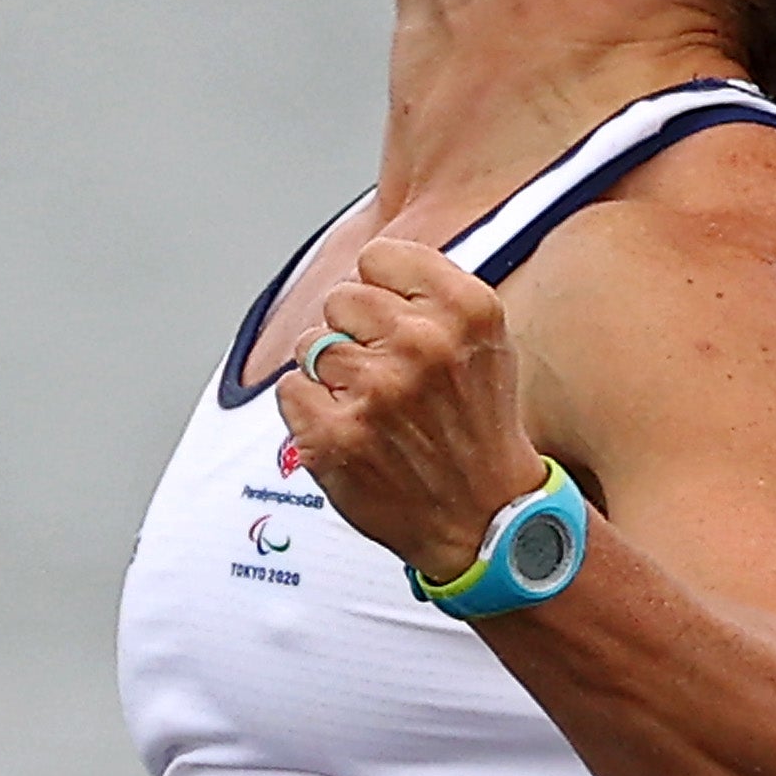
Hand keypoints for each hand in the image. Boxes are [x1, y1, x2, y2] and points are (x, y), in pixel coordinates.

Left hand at [271, 238, 538, 587]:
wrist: (483, 517)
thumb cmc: (475, 426)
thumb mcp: (485, 342)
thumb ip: (432, 292)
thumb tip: (365, 264)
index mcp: (466, 311)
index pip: (378, 258)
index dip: (380, 290)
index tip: (395, 320)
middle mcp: (423, 344)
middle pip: (340, 297)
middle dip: (353, 332)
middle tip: (385, 374)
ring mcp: (377, 391)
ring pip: (310, 343)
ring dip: (329, 373)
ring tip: (370, 406)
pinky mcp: (335, 436)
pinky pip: (289, 389)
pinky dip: (309, 409)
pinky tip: (348, 429)